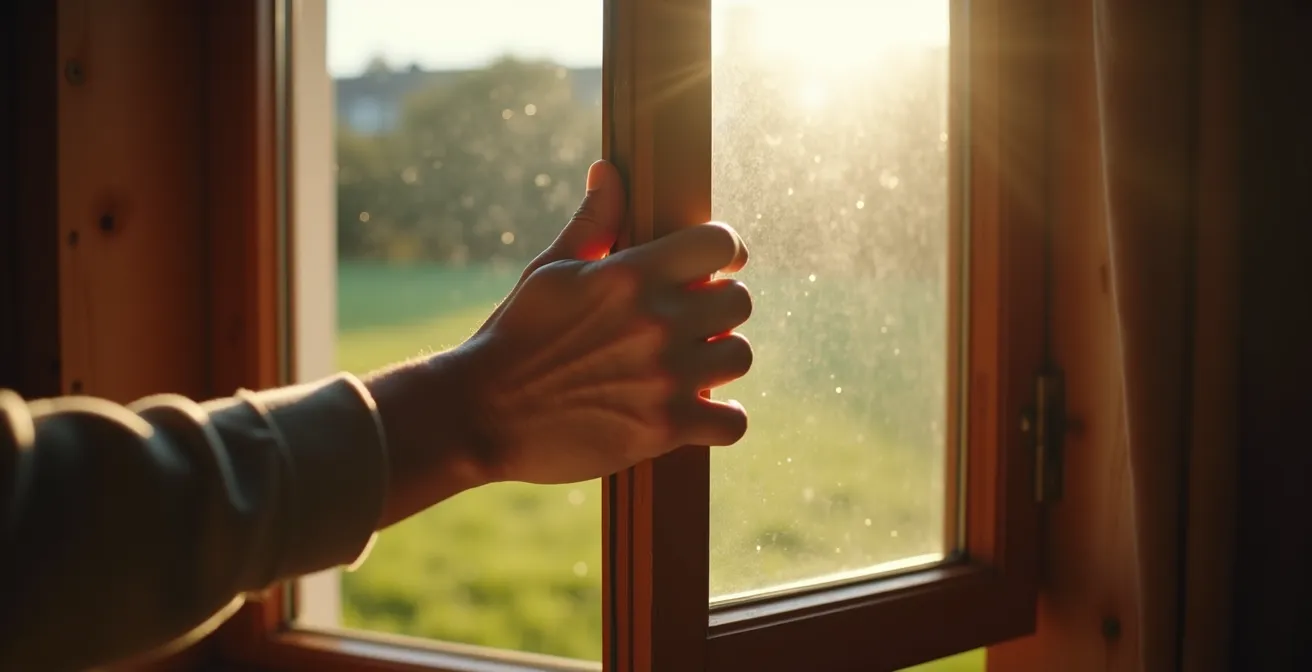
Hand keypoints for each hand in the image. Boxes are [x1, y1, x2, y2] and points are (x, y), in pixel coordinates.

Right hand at [459, 160, 752, 483]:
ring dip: (720, 361)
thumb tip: (608, 171)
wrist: (482, 413)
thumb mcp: (550, 270)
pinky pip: (733, 423)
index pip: (720, 243)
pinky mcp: (665, 428)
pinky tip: (699, 412)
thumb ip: (593, 222)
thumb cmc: (516, 335)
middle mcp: (656, 322)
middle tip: (694, 324)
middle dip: (720, 309)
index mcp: (630, 275)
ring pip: (740, 357)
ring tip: (693, 367)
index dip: (725, 253)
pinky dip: (722, 420)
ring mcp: (665, 377)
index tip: (718, 268)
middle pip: (739, 301)